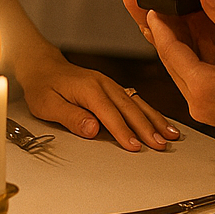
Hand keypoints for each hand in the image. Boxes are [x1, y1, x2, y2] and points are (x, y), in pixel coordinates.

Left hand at [15, 49, 180, 151]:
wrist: (44, 66)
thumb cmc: (43, 87)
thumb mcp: (47, 105)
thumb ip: (71, 117)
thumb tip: (93, 128)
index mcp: (89, 89)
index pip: (110, 114)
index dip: (124, 131)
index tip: (136, 146)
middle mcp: (104, 85)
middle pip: (130, 108)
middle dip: (148, 128)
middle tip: (161, 144)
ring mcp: (111, 85)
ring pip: (138, 103)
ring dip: (155, 120)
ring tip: (171, 135)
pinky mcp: (114, 89)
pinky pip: (136, 100)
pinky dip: (151, 112)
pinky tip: (162, 122)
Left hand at [144, 0, 214, 167]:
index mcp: (204, 88)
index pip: (169, 50)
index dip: (159, 24)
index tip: (150, 4)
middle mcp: (199, 102)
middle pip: (170, 60)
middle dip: (162, 31)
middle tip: (151, 7)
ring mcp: (206, 107)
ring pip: (182, 68)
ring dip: (177, 42)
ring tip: (171, 16)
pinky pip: (195, 76)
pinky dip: (193, 55)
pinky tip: (196, 38)